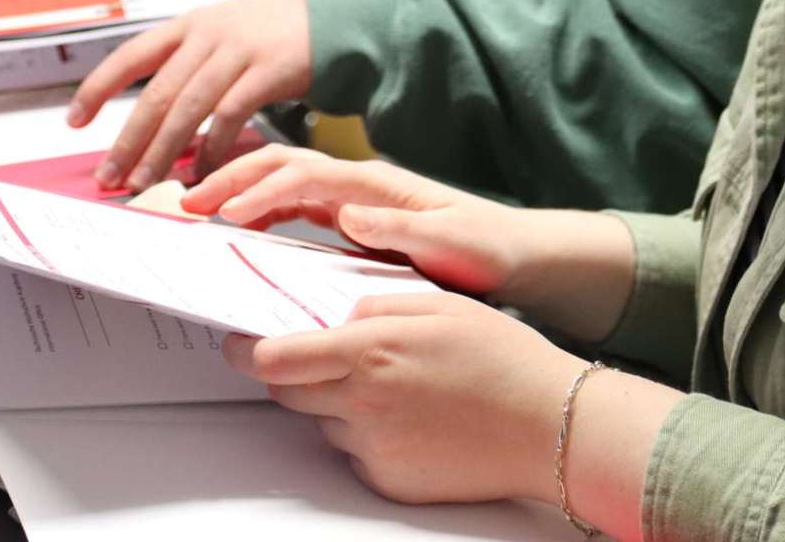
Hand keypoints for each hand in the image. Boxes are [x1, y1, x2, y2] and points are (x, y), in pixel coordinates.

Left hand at [71, 0, 311, 191]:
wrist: (330, 15)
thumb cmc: (271, 30)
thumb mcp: (221, 30)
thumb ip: (189, 63)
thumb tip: (152, 116)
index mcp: (188, 26)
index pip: (130, 57)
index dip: (98, 88)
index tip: (74, 121)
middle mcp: (207, 36)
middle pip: (156, 93)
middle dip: (128, 140)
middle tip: (109, 176)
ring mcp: (238, 52)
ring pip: (188, 109)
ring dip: (162, 152)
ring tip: (145, 184)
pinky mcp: (268, 71)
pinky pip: (231, 116)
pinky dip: (213, 148)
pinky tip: (203, 173)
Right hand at [184, 146, 526, 296]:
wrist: (515, 252)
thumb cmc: (485, 247)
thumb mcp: (447, 241)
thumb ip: (398, 226)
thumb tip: (347, 213)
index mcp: (378, 184)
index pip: (304, 177)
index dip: (261, 191)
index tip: (225, 211)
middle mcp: (362, 184)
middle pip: (282, 166)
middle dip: (231, 177)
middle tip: (186, 200)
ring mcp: (356, 199)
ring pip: (283, 180)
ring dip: (238, 187)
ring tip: (197, 206)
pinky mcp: (354, 218)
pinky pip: (296, 204)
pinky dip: (261, 206)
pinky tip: (239, 222)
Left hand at [228, 293, 584, 506]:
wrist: (548, 424)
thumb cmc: (503, 359)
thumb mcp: (439, 304)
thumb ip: (375, 306)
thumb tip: (336, 318)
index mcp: (370, 352)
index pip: (273, 359)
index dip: (244, 351)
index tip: (237, 344)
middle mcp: (362, 403)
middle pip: (287, 393)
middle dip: (292, 373)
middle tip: (324, 357)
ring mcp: (373, 447)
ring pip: (324, 421)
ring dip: (337, 402)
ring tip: (396, 386)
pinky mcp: (387, 480)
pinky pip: (355, 452)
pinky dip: (369, 434)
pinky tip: (413, 418)